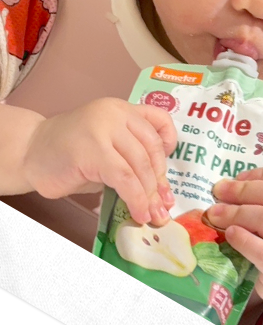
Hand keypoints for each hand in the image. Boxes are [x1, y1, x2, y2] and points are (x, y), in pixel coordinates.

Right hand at [22, 98, 176, 225]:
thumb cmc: (70, 154)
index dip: (170, 144)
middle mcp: (115, 114)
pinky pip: (124, 178)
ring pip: (139, 164)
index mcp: (122, 109)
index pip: (158, 121)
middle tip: (163, 206)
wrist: (31, 153)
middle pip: (151, 148)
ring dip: (149, 195)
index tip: (168, 170)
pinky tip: (137, 212)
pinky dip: (135, 198)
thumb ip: (131, 158)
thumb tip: (160, 192)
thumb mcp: (108, 148)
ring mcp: (103, 129)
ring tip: (153, 215)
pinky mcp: (92, 150)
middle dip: (159, 181)